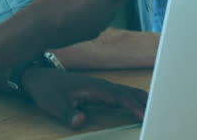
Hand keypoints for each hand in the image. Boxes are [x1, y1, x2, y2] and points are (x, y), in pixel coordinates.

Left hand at [21, 68, 146, 128]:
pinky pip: (119, 95)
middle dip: (144, 100)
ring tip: (155, 107)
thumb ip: (66, 114)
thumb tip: (81, 121)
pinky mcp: (97, 90)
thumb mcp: (51, 104)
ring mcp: (99, 87)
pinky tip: (137, 106)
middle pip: (127, 92)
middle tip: (160, 111)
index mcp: (92, 87)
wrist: (36, 76)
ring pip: (125, 92)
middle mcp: (99, 85)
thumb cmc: (45, 89)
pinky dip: (131, 99)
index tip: (143, 114)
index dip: (132, 105)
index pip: (118, 96)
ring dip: (140, 99)